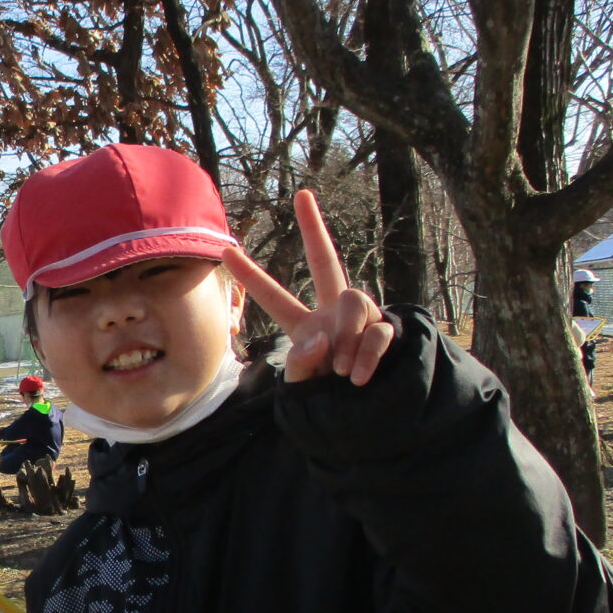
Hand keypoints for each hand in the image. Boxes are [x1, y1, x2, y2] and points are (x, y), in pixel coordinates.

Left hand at [221, 189, 393, 385]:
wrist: (368, 417)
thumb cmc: (330, 402)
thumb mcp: (303, 387)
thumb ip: (301, 363)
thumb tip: (319, 338)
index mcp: (305, 326)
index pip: (275, 297)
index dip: (250, 277)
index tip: (225, 251)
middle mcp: (332, 314)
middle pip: (325, 261)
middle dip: (315, 228)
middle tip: (302, 195)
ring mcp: (362, 318)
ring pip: (355, 299)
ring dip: (346, 336)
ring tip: (339, 371)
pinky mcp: (387, 330)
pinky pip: (377, 330)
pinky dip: (365, 355)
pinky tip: (355, 378)